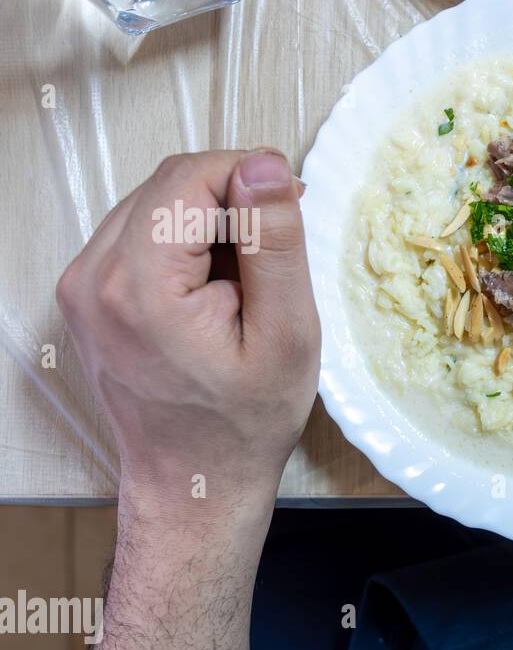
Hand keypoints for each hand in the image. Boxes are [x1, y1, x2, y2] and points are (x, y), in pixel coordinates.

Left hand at [56, 149, 318, 649]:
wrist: (195, 483)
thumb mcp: (287, 335)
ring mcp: (79, 286)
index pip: (191, 176)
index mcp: (138, 283)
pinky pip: (137, 236)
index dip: (251, 175)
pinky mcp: (85, 296)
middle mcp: (91, 275)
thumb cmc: (246, 422)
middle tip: (278, 251)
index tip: (295, 206)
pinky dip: (182, 244)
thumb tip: (268, 165)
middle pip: (167, 185)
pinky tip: (215, 290)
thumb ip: (274, 245)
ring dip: (207, 221)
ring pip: (151, 205)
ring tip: (248, 278)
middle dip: (230, 199)